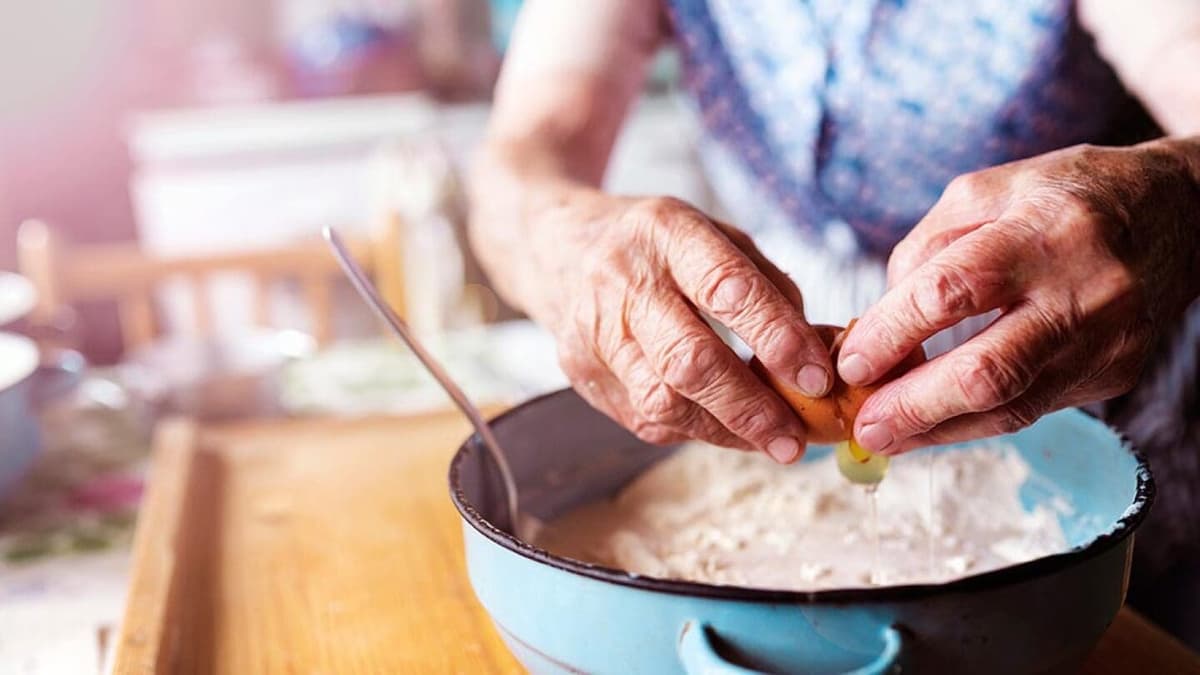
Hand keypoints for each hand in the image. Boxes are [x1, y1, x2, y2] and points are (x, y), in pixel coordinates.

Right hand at [521, 190, 833, 461]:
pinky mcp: (582, 373)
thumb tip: (819, 351)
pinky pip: (646, 419)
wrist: (558, 247)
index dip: (776, 338)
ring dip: (726, 430)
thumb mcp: (714, 235)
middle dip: (751, 407)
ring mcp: (594, 332)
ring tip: (773, 442)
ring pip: (663, 402)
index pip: (726, 289)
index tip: (818, 378)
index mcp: (666, 232)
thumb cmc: (656, 245)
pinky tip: (728, 429)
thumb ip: (768, 287)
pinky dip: (696, 430)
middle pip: (689, 360)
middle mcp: (623, 281)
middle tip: (796, 438)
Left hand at [838, 141, 1199, 453]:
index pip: (953, 290)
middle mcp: (1084, 291)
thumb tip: (877, 326)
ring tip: (884, 437)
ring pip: (1012, 407)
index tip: (851, 361)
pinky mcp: (1114, 375)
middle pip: (990, 370)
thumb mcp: (985, 193)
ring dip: (938, 430)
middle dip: (914, 405)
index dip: (892, 332)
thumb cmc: (1060, 198)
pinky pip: (1031, 410)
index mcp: (1044, 230)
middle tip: (864, 424)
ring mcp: (1106, 341)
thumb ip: (924, 251)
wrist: (1175, 215)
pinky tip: (931, 426)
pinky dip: (973, 422)